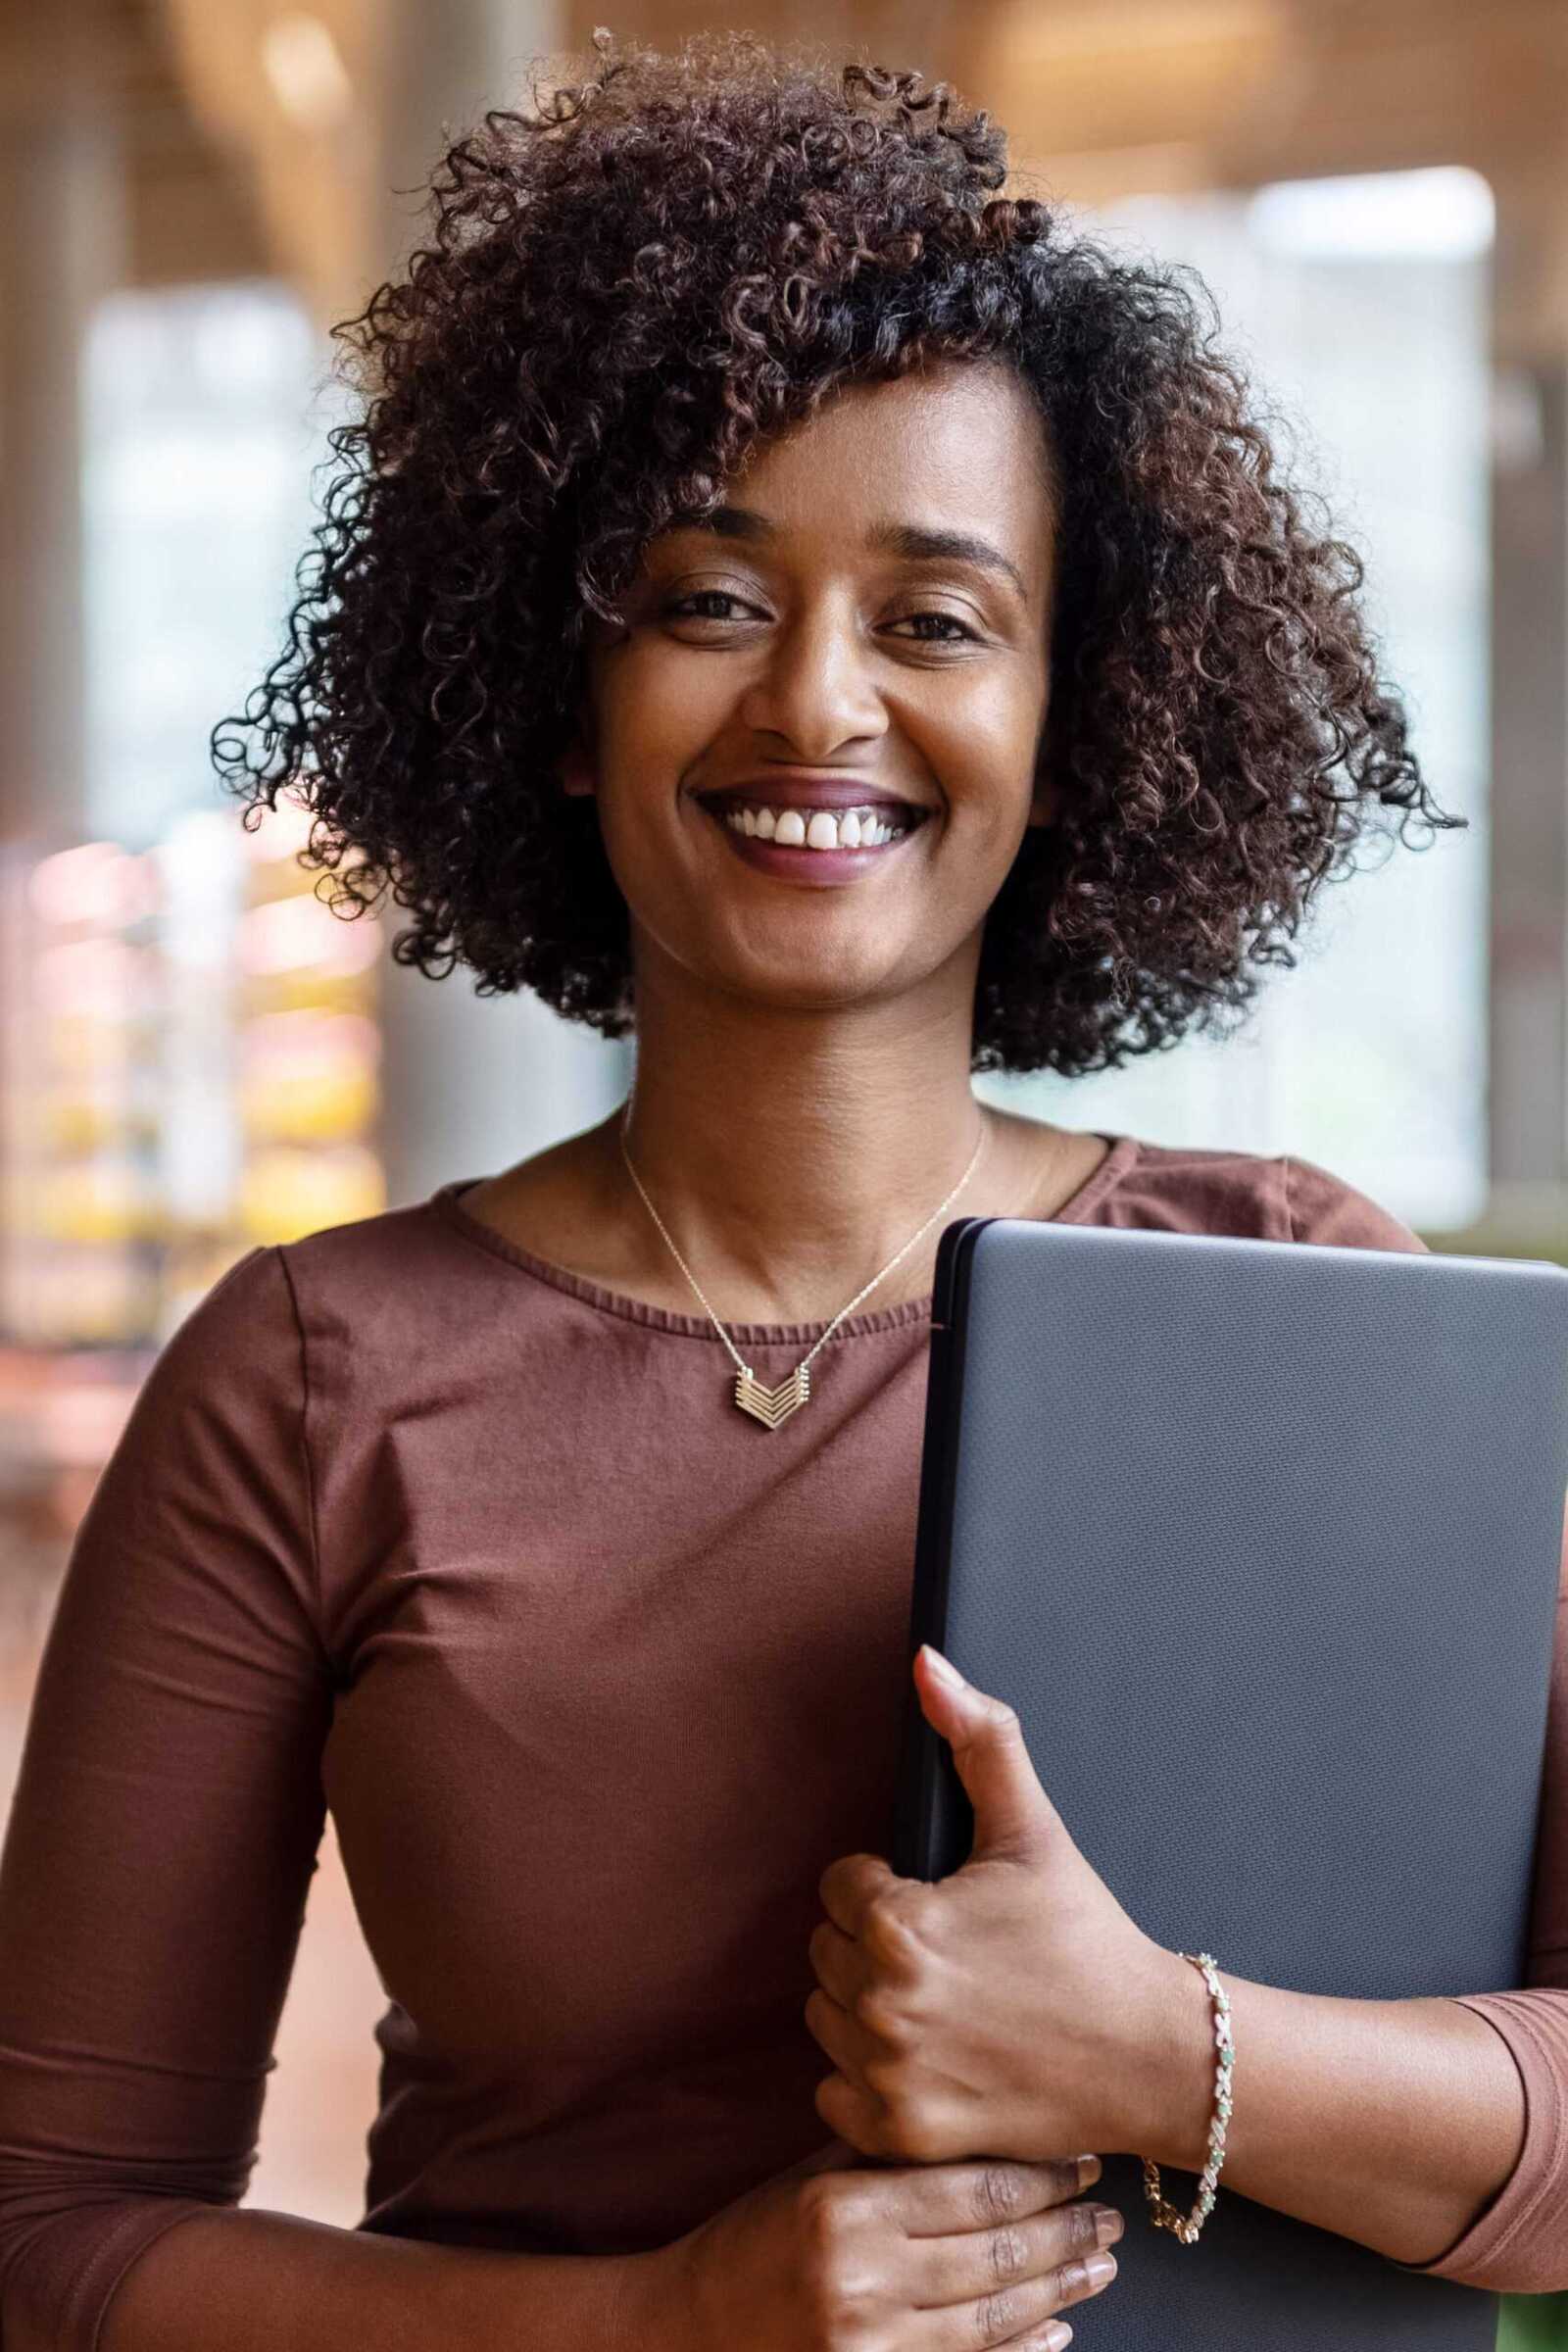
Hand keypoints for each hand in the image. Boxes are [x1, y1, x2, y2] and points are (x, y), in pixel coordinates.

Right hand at [649, 2136, 1123, 2351]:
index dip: (1039, 2176)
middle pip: (993, 2254)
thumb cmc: (755, 2238)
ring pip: (991, 2317)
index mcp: (843, 2207)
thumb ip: (887, 2153)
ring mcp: (867, 2345)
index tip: (1084, 2162)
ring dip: (1056, 2293)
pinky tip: (1056, 2333)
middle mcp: (859, 2279)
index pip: (971, 2189)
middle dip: (1063, 2234)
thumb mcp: (811, 2177)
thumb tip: (982, 2118)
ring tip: (1098, 2267)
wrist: (687, 2328)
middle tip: (1109, 2217)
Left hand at [806, 1645, 1175, 2165]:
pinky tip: (930, 2059)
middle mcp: (880, 2003)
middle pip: (827, 1951)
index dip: (892, 1888)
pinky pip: (832, 2094)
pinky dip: (869, 2081)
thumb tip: (927, 1663)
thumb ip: (976, 1736)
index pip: (839, 1885)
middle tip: (952, 1957)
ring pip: (826, 2019)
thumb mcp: (1032, 1828)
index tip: (948, 1908)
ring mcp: (886, 2075)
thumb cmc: (1086, 1937)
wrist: (1148, 2055)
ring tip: (943, 2004)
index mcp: (897, 1923)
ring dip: (867, 2010)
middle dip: (875, 1945)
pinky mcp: (898, 2134)